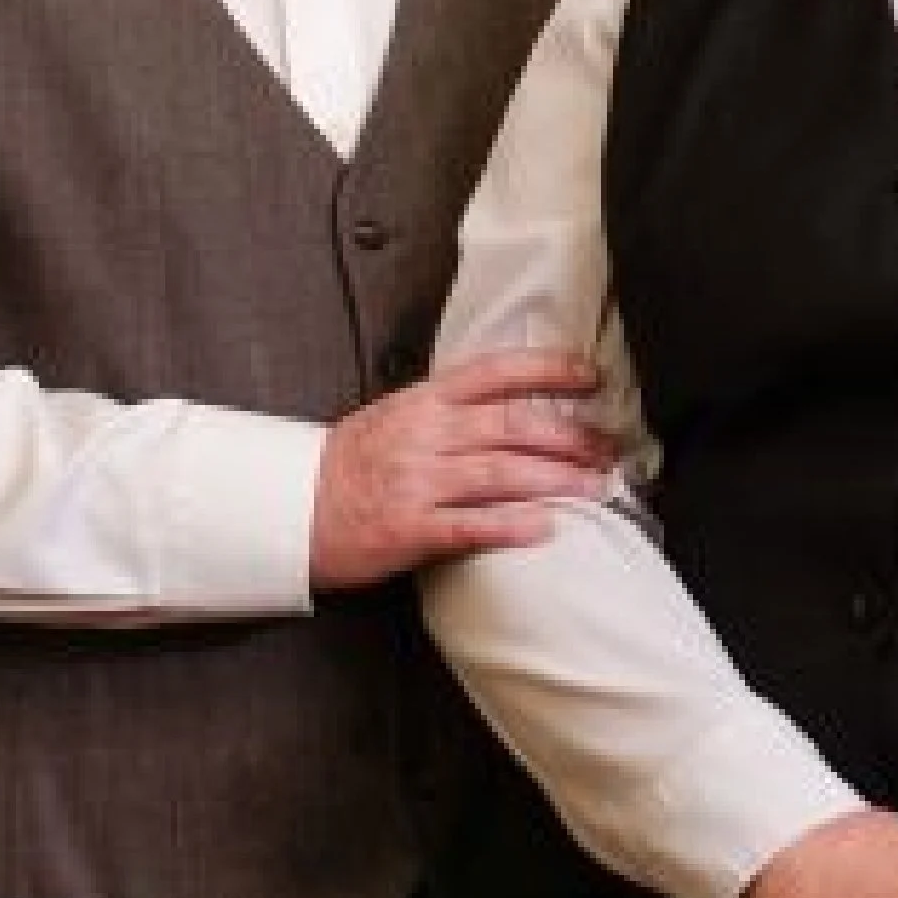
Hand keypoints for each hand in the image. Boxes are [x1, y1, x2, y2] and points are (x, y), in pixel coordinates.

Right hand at [309, 348, 616, 590]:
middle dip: (568, 435)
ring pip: (500, 473)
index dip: (547, 370)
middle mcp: (425, 434)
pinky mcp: (408, 527)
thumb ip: (448, 410)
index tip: (590, 376)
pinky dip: (510, 524)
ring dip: (556, 479)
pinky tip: (545, 527)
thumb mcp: (395, 417)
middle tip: (609, 447)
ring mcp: (416, 481)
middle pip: (511, 425)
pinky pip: (469, 524)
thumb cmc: (348, 464)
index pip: (495, 373)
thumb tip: (511, 404)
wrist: (288, 510)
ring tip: (596, 487)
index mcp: (423, 401)